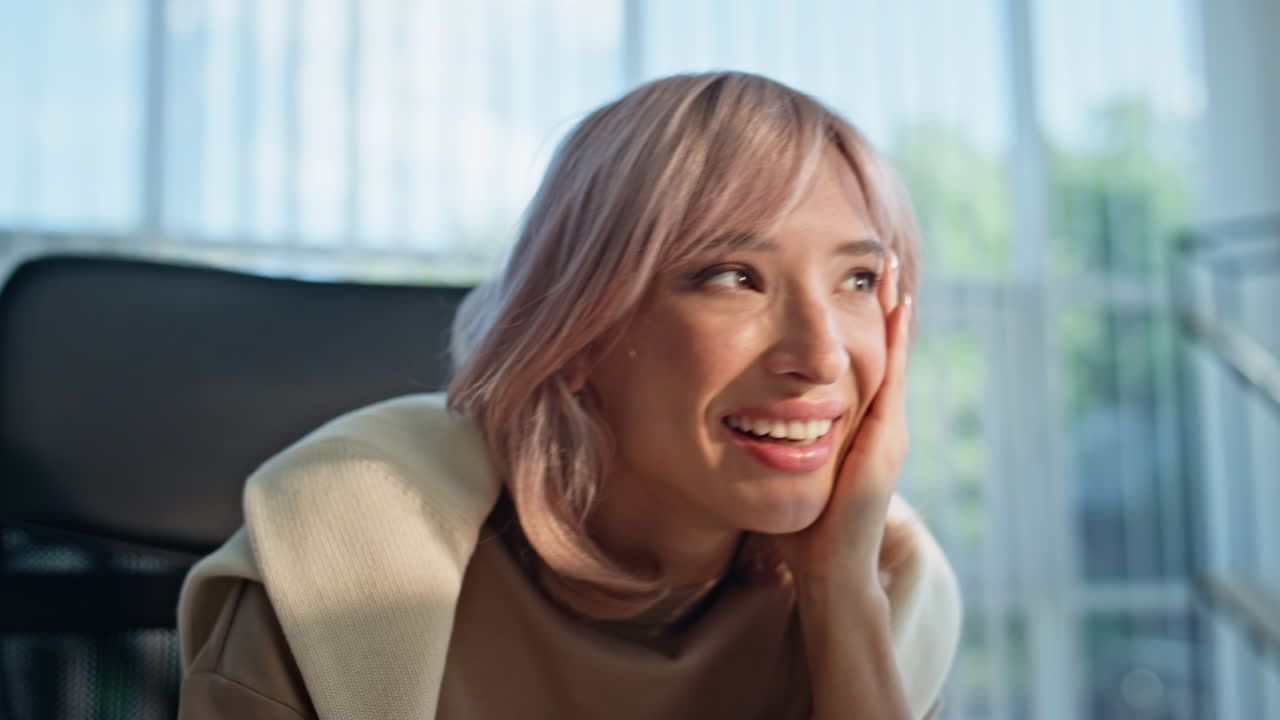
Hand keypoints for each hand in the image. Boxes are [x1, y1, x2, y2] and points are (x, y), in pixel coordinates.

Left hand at [771, 250, 911, 587]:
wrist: (826, 567)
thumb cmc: (798, 526)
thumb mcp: (775, 468)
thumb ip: (761, 441)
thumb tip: (721, 415)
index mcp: (847, 425)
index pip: (846, 362)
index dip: (843, 321)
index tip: (836, 281)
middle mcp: (871, 420)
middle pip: (873, 347)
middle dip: (870, 302)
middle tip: (871, 256)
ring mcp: (884, 426)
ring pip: (888, 353)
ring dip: (887, 308)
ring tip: (884, 266)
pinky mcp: (887, 437)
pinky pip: (894, 375)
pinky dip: (898, 339)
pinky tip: (897, 305)